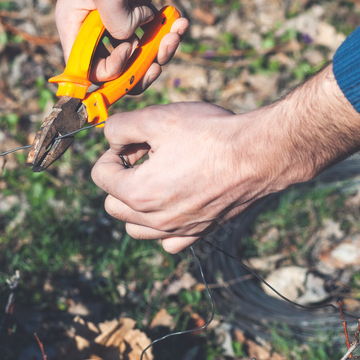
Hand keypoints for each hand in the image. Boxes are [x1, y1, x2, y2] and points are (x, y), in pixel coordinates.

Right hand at [56, 0, 187, 88]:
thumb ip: (118, 27)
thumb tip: (134, 39)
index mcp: (74, 23)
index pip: (85, 70)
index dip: (110, 73)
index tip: (130, 51)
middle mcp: (92, 22)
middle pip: (114, 67)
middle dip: (140, 68)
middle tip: (160, 54)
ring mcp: (116, 13)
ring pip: (137, 52)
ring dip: (160, 49)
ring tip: (176, 31)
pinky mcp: (137, 2)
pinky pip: (152, 31)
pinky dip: (167, 31)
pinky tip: (179, 19)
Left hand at [91, 65, 359, 252]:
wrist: (260, 154)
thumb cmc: (210, 134)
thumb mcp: (157, 118)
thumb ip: (120, 127)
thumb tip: (110, 137)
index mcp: (138, 193)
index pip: (99, 176)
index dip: (112, 152)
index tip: (133, 141)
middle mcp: (155, 220)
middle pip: (113, 205)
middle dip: (122, 178)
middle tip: (146, 155)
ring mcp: (179, 230)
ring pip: (137, 228)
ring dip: (138, 205)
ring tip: (159, 177)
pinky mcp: (201, 232)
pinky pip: (169, 242)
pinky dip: (164, 226)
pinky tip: (176, 200)